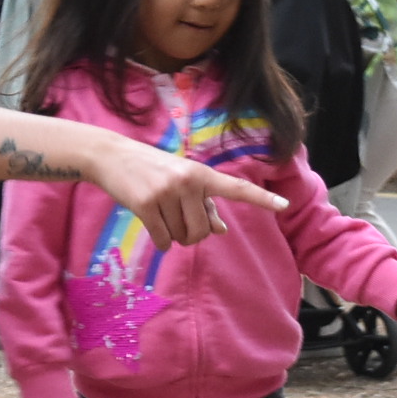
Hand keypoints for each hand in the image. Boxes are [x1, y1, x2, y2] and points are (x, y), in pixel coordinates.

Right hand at [88, 135, 285, 245]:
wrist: (112, 156)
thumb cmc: (153, 170)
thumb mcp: (182, 181)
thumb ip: (203, 204)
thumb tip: (220, 230)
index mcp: (202, 174)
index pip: (237, 188)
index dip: (261, 198)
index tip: (284, 205)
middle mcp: (188, 181)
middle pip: (202, 232)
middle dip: (191, 234)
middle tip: (177, 218)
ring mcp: (166, 193)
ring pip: (182, 237)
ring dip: (173, 235)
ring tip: (161, 213)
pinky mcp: (145, 205)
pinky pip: (163, 240)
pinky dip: (160, 241)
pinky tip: (152, 223)